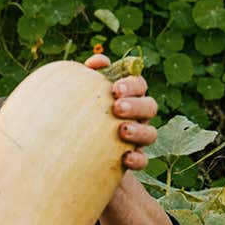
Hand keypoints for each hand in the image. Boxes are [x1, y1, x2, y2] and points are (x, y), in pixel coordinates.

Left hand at [85, 53, 157, 170]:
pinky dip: (137, 159)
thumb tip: (94, 63)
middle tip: (117, 108)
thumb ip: (87, 77)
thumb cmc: (77, 116)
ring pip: (151, 133)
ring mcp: (138, 140)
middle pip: (149, 106)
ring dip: (139, 130)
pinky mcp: (133, 160)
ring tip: (122, 130)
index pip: (139, 85)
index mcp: (128, 97)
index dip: (131, 85)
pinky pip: (143, 161)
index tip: (115, 89)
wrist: (73, 153)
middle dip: (135, 105)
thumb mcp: (79, 95)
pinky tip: (126, 158)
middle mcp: (137, 117)